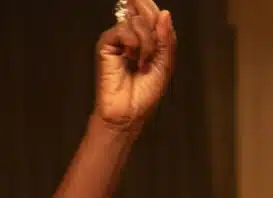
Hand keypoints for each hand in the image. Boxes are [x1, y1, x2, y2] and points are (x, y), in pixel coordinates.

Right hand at [94, 0, 176, 132]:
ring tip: (144, 62)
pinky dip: (134, 44)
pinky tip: (132, 60)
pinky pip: (124, 30)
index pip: (150, 14)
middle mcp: (131, 36)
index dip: (154, 9)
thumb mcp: (165, 64)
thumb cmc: (145, 94)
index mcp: (145, 40)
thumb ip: (167, 39)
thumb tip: (164, 14)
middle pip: (143, 12)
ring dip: (147, 43)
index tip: (162, 15)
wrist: (130, 112)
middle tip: (154, 44)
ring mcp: (118, 39)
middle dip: (153, 25)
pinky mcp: (106, 44)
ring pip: (137, 22)